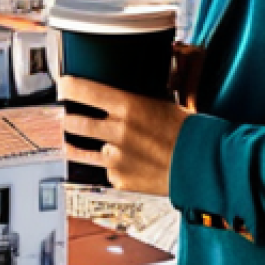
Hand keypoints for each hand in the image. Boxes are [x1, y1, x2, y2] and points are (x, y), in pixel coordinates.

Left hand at [57, 74, 190, 195]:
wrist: (202, 164)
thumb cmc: (184, 130)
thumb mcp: (159, 102)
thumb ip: (132, 98)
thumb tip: (113, 90)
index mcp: (128, 106)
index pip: (83, 90)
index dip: (66, 86)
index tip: (61, 85)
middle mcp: (118, 131)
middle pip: (73, 121)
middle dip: (65, 117)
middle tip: (64, 114)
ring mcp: (117, 158)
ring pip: (81, 148)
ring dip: (74, 142)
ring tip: (69, 138)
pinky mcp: (119, 179)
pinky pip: (104, 169)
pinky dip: (108, 165)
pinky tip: (120, 160)